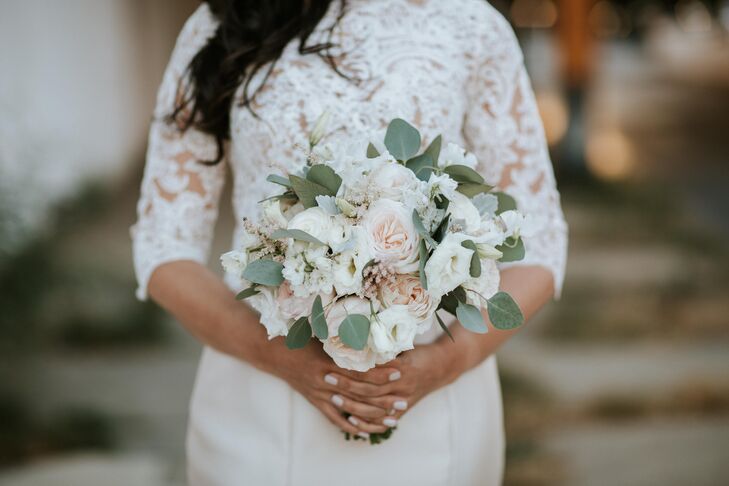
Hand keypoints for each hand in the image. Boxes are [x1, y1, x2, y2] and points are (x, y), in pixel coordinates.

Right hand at [261, 339, 401, 437]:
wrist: (274, 353)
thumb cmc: (300, 338)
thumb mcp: (322, 333)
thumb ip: (344, 334)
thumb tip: (370, 328)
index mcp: (329, 361)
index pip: (360, 370)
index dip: (381, 371)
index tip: (400, 370)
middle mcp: (325, 380)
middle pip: (359, 392)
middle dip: (383, 397)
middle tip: (403, 400)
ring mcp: (320, 393)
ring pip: (350, 408)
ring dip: (373, 415)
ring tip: (392, 418)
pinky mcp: (315, 401)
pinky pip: (334, 418)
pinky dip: (349, 426)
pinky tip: (365, 432)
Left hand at [322, 343, 457, 429]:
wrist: (442, 367)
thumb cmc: (419, 352)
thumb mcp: (404, 344)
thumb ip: (384, 345)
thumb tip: (358, 335)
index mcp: (403, 368)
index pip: (372, 371)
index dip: (353, 368)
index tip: (335, 362)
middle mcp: (403, 386)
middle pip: (370, 390)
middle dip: (347, 385)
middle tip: (327, 378)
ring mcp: (403, 401)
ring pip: (374, 408)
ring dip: (352, 405)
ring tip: (333, 399)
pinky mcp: (403, 411)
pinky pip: (383, 422)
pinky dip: (367, 424)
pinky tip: (351, 421)